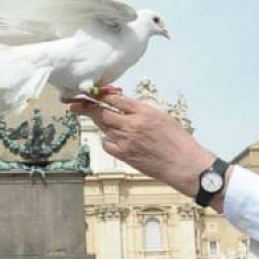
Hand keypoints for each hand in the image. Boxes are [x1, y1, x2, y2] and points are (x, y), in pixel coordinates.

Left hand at [70, 95, 217, 206]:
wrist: (184, 164)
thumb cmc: (178, 141)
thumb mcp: (162, 117)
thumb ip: (141, 110)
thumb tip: (123, 105)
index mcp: (144, 111)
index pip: (115, 99)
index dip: (101, 95)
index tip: (91, 93)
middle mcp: (132, 124)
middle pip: (101, 112)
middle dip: (85, 107)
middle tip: (74, 104)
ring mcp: (126, 141)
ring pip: (103, 127)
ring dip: (98, 121)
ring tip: (95, 118)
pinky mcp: (125, 155)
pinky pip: (107, 144)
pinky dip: (107, 140)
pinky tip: (114, 139)